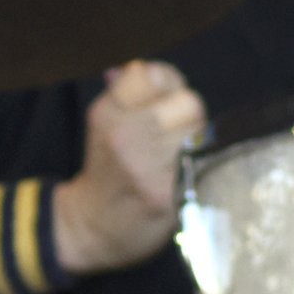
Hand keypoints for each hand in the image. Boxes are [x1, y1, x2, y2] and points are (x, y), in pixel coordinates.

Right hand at [51, 60, 206, 276]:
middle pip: (189, 102)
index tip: (165, 102)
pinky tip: (185, 175)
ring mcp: (146, 165)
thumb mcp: (104, 125)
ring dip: (197, 142)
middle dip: (188, 116)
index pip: (153, 73)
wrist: (92, 226)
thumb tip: (130, 67)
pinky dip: (199, 168)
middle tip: (177, 134)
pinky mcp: (167, 194)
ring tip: (180, 155)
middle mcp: (125, 134)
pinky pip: (202, 165)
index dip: (168, 85)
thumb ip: (122, 94)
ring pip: (200, 133)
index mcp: (107, 112)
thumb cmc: (106, 171)